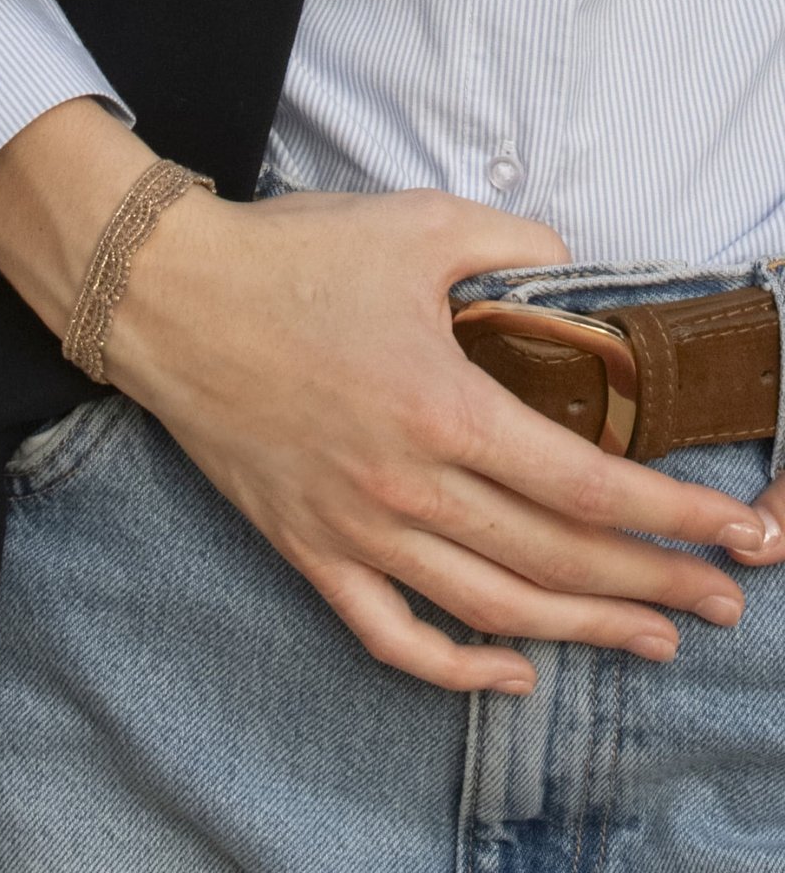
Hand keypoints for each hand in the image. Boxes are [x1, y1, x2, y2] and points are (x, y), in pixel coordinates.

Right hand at [105, 186, 769, 694]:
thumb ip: (514, 245)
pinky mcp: (305, 546)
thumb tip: (569, 273)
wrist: (169, 298)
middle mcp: (405, 484)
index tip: (735, 534)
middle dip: (655, 583)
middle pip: (555, 557)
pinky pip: (387, 634)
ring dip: (582, 632)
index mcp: (443, 405)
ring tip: (652, 640)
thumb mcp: (416, 225)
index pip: (587, 484)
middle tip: (724, 598)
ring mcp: (351, 527)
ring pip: (489, 609)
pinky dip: (454, 668)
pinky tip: (509, 673)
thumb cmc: (288, 259)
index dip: (674, 516)